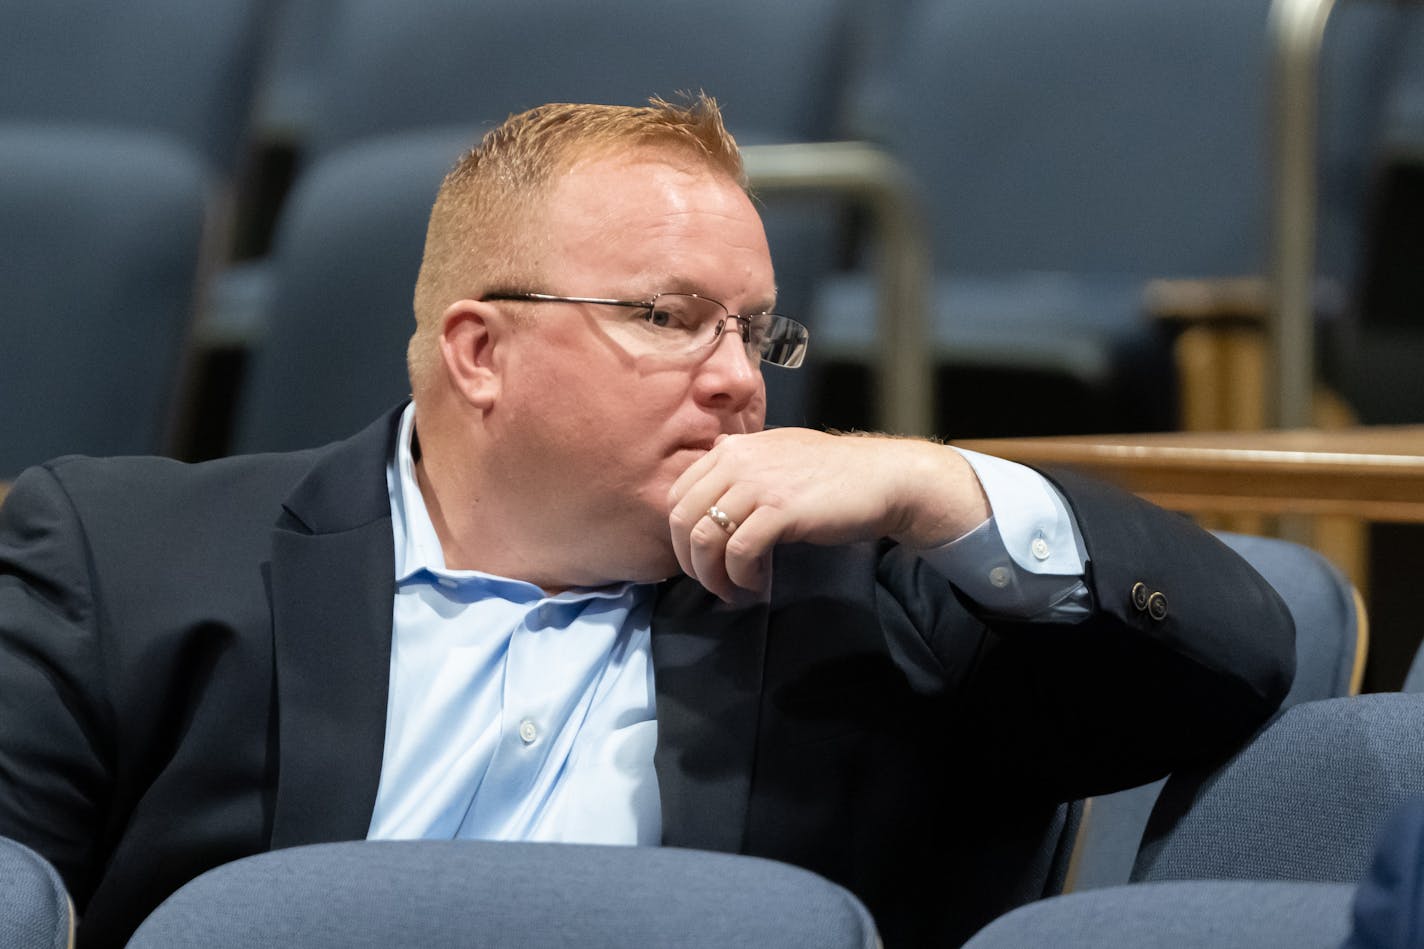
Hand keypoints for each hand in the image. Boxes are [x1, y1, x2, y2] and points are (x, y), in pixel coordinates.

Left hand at [667, 428, 989, 602]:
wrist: (883, 478)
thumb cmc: (833, 474)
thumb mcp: (778, 455)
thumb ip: (742, 465)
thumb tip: (711, 476)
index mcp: (732, 449)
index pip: (678, 495)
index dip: (681, 535)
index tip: (701, 559)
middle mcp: (737, 460)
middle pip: (681, 519)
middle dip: (690, 561)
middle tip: (712, 582)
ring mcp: (757, 484)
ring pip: (704, 537)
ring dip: (713, 575)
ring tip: (733, 590)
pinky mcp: (781, 510)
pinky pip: (738, 552)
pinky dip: (741, 576)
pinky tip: (757, 583)